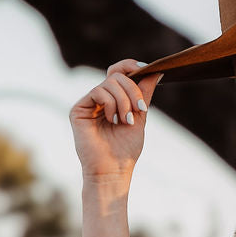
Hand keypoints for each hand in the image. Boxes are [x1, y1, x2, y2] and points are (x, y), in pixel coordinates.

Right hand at [69, 59, 163, 183]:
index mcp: (114, 99)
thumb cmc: (125, 149)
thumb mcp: (140, 117)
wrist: (113, 170)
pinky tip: (113, 120)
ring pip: (110, 83)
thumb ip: (144, 94)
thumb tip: (156, 70)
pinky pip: (98, 92)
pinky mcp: (79, 109)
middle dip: (133, 91)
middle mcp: (100, 99)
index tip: (146, 68)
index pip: (120, 73)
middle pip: (117, 76)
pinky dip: (111, 104)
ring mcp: (89, 103)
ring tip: (126, 121)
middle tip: (139, 110)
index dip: (131, 66)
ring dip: (124, 101)